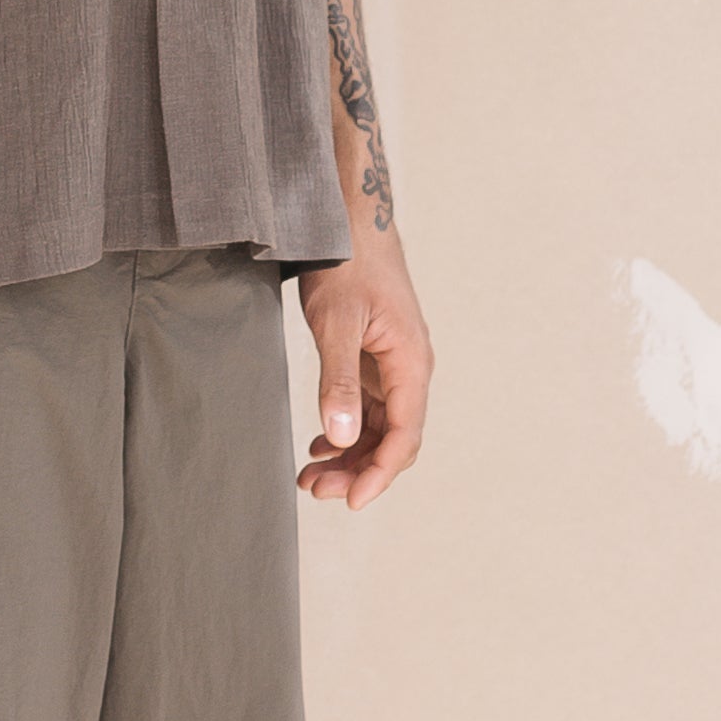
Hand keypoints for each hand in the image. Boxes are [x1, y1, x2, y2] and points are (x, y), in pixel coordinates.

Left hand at [295, 225, 431, 513]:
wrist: (348, 218)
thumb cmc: (345, 262)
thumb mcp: (337, 323)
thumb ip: (339, 381)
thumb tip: (344, 436)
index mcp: (411, 363)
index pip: (404, 437)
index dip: (378, 474)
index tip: (350, 501)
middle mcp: (409, 370)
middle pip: (393, 442)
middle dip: (358, 472)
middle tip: (314, 490)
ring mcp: (393, 367)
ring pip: (379, 431)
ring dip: (348, 458)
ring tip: (309, 476)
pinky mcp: (375, 361)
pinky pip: (367, 412)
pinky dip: (345, 434)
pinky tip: (318, 446)